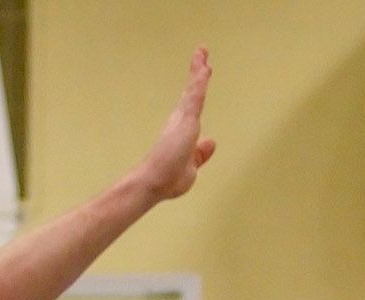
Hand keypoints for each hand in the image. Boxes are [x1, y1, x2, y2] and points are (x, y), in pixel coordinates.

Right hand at [140, 46, 216, 202]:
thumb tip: (211, 142)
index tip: (202, 76)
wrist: (153, 182)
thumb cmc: (168, 180)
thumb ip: (200, 154)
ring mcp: (182, 118)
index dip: (197, 92)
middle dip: (197, 75)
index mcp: (182, 132)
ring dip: (198, 70)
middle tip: (202, 57)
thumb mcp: (191, 168)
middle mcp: (180, 121)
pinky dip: (200, 79)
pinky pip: (196, 94)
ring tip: (203, 51)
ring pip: (194, 89)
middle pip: (192, 93)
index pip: (193, 107)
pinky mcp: (186, 118)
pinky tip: (204, 66)